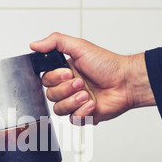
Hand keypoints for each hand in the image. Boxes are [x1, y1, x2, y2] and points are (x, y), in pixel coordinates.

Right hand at [30, 33, 155, 124]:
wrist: (126, 82)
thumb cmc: (108, 64)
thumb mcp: (80, 46)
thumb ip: (55, 42)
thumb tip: (34, 44)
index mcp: (65, 73)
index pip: (45, 80)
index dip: (54, 79)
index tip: (68, 72)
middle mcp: (68, 88)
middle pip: (50, 96)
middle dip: (66, 90)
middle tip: (81, 82)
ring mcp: (75, 103)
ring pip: (59, 109)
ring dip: (73, 101)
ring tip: (87, 94)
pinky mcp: (84, 115)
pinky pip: (72, 120)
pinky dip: (82, 112)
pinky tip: (93, 104)